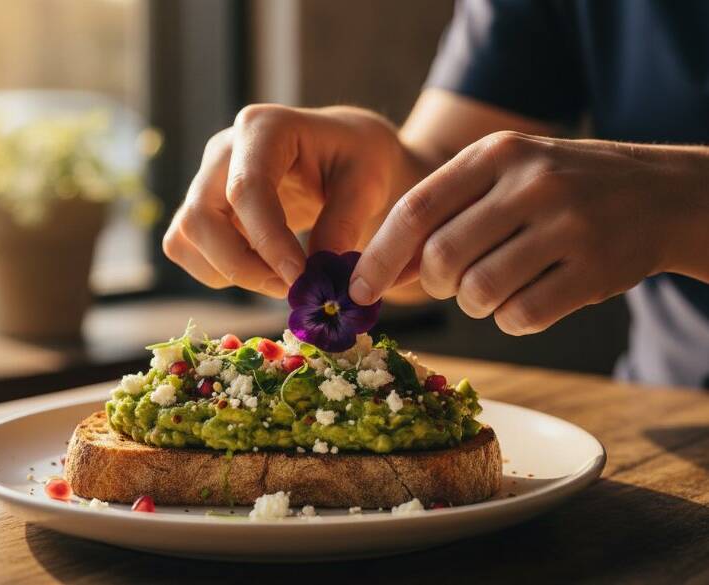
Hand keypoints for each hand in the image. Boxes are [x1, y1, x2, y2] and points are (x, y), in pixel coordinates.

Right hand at [163, 104, 419, 296]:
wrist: (343, 154)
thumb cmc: (358, 159)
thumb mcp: (369, 182)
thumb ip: (344, 223)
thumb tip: (317, 275)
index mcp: (264, 127)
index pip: (247, 189)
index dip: (268, 240)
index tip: (299, 278)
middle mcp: (222, 150)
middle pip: (201, 217)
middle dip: (242, 265)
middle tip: (291, 288)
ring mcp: (205, 179)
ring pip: (187, 237)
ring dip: (228, 272)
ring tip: (281, 280)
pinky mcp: (201, 208)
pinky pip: (186, 249)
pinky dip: (218, 272)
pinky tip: (261, 271)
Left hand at [350, 131, 708, 333]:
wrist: (657, 194)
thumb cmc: (556, 190)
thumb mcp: (501, 177)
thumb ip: (441, 215)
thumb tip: (380, 271)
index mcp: (496, 154)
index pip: (416, 209)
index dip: (379, 256)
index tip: (358, 289)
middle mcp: (532, 183)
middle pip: (442, 258)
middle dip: (431, 284)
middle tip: (446, 283)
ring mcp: (568, 225)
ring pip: (478, 292)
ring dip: (472, 303)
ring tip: (492, 286)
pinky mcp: (594, 270)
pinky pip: (522, 317)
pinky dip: (510, 320)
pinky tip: (526, 300)